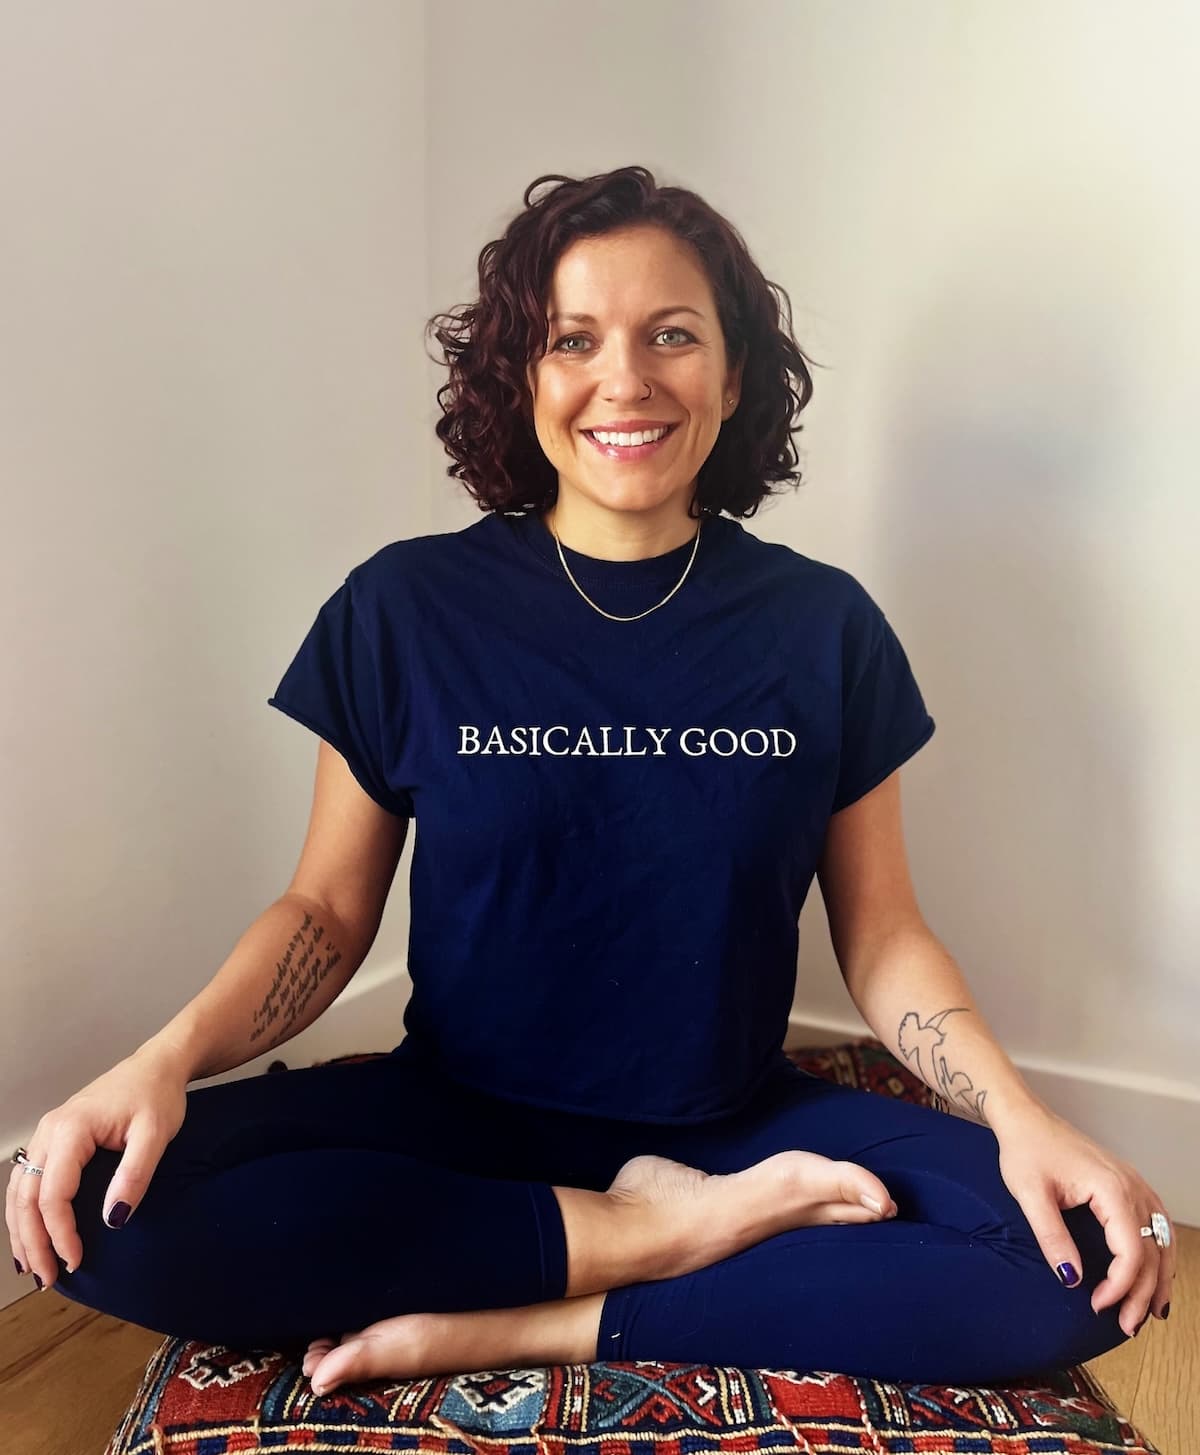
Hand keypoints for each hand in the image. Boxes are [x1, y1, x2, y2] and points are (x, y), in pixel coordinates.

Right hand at [6, 1043, 189, 1292]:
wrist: (158, 1065)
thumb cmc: (157, 1094)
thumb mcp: (156, 1133)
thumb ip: (136, 1175)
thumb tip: (114, 1219)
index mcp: (71, 1128)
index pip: (53, 1193)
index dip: (60, 1232)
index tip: (76, 1259)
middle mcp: (49, 1131)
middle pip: (26, 1196)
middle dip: (33, 1241)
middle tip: (49, 1278)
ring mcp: (47, 1134)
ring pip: (19, 1191)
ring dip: (22, 1231)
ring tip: (34, 1267)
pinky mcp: (54, 1140)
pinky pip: (28, 1180)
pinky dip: (24, 1212)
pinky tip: (30, 1236)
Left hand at [993, 1101, 1174, 1337]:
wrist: (1026, 1118)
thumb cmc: (1026, 1149)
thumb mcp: (1030, 1195)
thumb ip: (1051, 1237)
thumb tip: (1071, 1279)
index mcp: (1110, 1188)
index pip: (1131, 1250)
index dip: (1120, 1286)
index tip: (1097, 1304)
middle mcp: (1132, 1186)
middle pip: (1152, 1251)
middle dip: (1144, 1294)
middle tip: (1126, 1325)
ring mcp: (1135, 1184)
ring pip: (1162, 1240)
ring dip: (1159, 1278)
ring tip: (1149, 1313)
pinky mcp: (1129, 1185)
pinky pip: (1157, 1226)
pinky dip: (1161, 1254)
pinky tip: (1156, 1275)